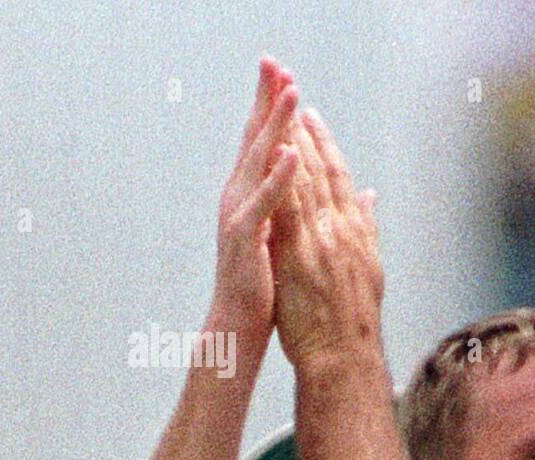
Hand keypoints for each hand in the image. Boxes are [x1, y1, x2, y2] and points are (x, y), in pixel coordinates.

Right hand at [210, 57, 299, 357]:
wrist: (240, 321)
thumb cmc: (262, 280)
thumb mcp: (278, 231)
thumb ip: (286, 201)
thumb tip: (296, 172)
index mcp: (251, 194)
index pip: (264, 141)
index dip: (271, 106)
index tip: (281, 72)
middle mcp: (239, 196)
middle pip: (254, 139)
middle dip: (265, 101)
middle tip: (274, 62)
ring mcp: (239, 215)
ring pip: (257, 163)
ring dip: (274, 128)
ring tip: (290, 96)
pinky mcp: (244, 238)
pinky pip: (263, 204)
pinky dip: (276, 179)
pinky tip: (289, 156)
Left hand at [269, 109, 382, 367]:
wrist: (345, 356)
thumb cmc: (352, 323)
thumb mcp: (368, 270)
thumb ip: (367, 229)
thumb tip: (369, 199)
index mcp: (356, 233)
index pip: (339, 179)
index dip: (324, 145)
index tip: (309, 117)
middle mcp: (342, 230)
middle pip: (322, 170)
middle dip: (305, 131)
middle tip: (289, 96)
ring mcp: (322, 240)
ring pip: (305, 181)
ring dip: (290, 143)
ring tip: (277, 111)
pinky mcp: (301, 255)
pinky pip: (288, 207)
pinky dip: (281, 177)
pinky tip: (271, 152)